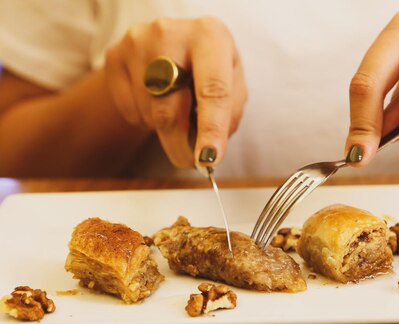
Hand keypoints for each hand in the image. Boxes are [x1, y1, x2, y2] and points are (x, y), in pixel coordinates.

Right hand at [105, 17, 246, 167]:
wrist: (175, 41)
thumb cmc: (210, 66)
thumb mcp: (232, 81)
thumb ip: (229, 114)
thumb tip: (209, 153)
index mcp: (209, 36)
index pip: (212, 91)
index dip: (211, 129)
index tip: (208, 159)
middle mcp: (171, 34)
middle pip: (171, 110)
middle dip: (181, 146)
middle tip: (191, 162)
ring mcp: (137, 43)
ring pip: (150, 114)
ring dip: (167, 130)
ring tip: (179, 111)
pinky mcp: (114, 56)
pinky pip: (130, 111)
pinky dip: (146, 119)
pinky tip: (157, 101)